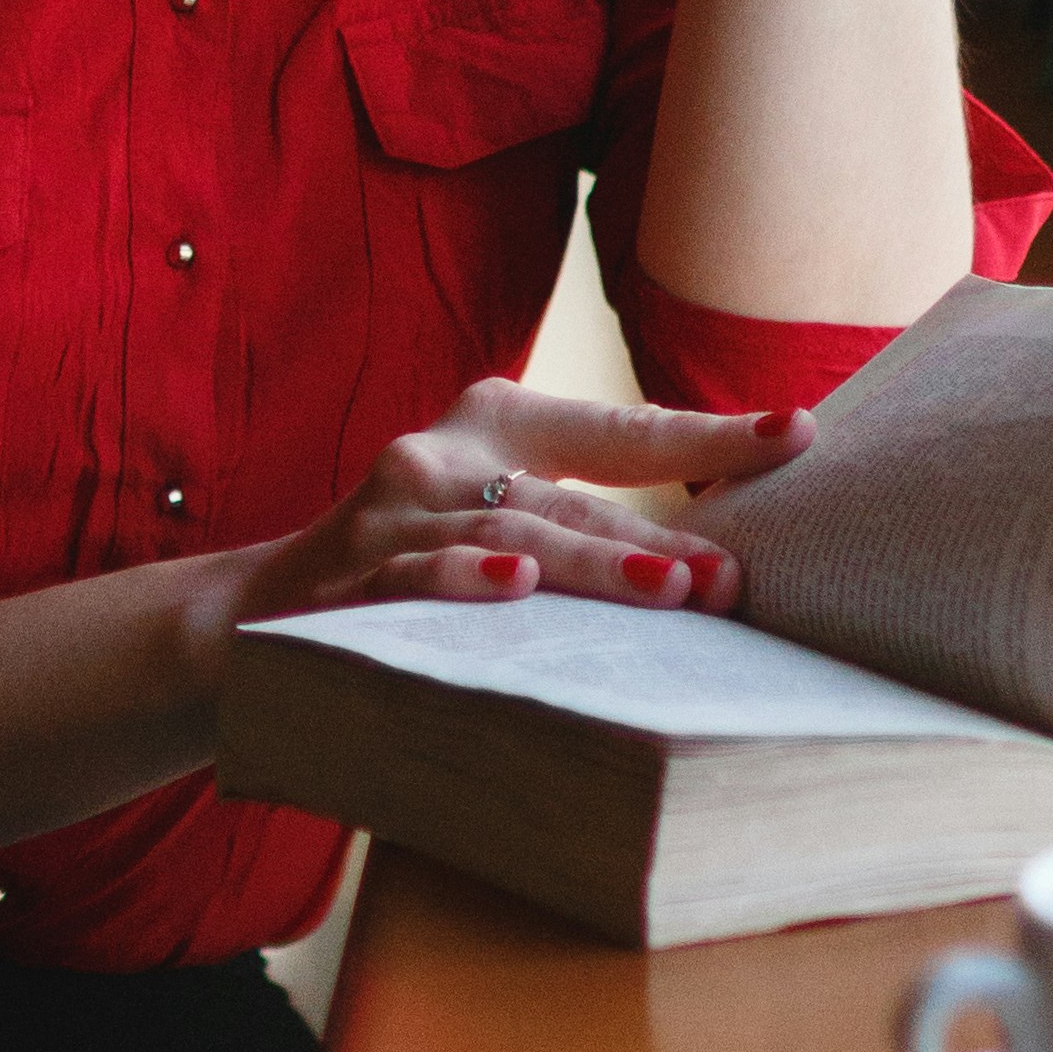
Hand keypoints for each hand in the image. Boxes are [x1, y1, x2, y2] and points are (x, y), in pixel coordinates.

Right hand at [226, 377, 816, 631]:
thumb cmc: (412, 573)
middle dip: (659, 534)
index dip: (708, 437)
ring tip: (675, 588)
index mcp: (494, 424)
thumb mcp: (494, 523)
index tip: (799, 433)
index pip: (620, 430)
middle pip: (574, 495)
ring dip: (595, 565)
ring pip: (511, 537)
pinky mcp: (346, 579)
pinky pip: (417, 578)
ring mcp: (390, 516)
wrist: (254, 627)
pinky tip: (517, 590)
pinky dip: (467, 582)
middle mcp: (443, 455)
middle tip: (738, 573)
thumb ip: (585, 526)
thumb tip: (726, 568)